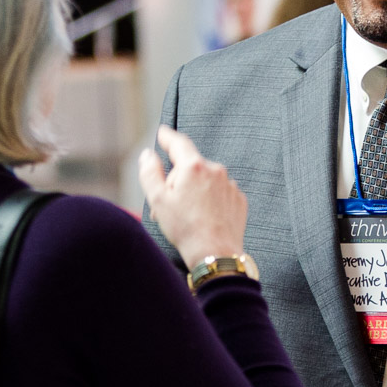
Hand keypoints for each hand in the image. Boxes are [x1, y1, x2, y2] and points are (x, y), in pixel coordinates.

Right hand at [138, 125, 248, 269]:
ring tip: (188, 217)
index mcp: (193, 167)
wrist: (215, 254)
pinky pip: (220, 193)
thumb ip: (150, 172)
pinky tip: (204, 219)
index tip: (163, 132)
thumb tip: (148, 154)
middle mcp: (215, 170)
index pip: (178, 143)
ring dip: (195, 192)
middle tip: (169, 205)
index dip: (168, 136)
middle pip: (190, 167)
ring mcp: (229, 185)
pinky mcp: (238, 200)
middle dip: (178, 180)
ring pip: (206, 181)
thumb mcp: (157, 200)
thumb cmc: (184, 228)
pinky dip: (211, 201)